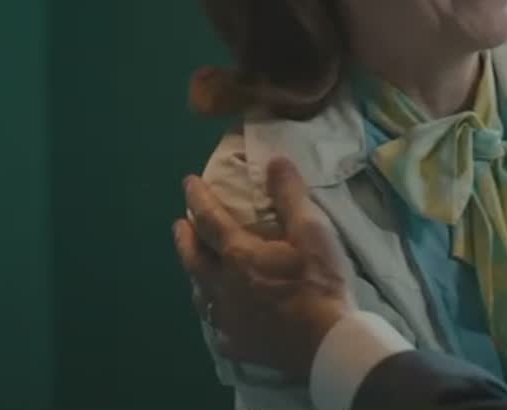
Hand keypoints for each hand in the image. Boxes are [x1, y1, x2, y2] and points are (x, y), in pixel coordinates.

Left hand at [173, 157, 351, 378]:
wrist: (326, 343)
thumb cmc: (320, 284)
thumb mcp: (313, 232)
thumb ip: (291, 196)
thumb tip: (274, 161)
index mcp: (239, 255)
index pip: (209, 219)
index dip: (198, 197)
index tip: (188, 182)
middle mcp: (222, 286)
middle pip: (193, 258)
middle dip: (184, 238)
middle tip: (180, 225)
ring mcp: (227, 319)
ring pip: (200, 294)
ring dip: (196, 276)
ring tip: (197, 268)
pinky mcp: (237, 345)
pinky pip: (218, 327)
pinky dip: (217, 315)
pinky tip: (222, 317)